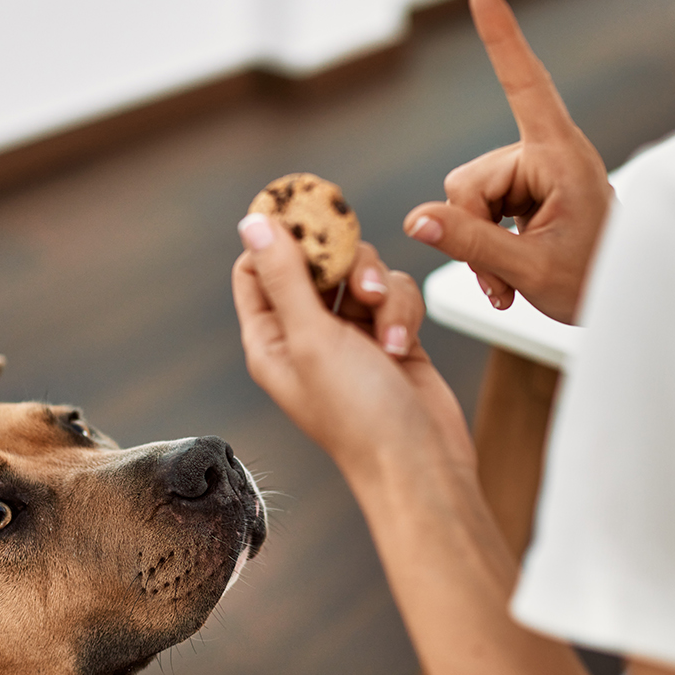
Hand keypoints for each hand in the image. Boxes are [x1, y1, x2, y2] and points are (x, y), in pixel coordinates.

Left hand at [233, 214, 474, 475]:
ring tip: (387, 329)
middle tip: (358, 279)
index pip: (256, 269)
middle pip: (315, 261)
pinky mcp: (392, 337)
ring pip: (362, 273)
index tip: (306, 211)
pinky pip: (395, 295)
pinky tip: (405, 345)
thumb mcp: (312, 338)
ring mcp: (351, 336)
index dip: (278, 237)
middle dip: (343, 263)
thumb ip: (285, 276)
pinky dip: (404, 311)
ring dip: (380, 290)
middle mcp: (306, 334)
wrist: (421, 463)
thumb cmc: (359, 416)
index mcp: (271, 338)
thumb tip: (253, 223)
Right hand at [404, 0, 612, 324]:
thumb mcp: (531, 268)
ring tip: (513, 277)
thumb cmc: (596, 281)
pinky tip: (509, 272)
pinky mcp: (521, 191)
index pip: (525, 86)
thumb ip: (471, 242)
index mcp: (562, 156)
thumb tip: (416, 220)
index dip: (502, 37)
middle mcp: (544, 154)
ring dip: (479, 244)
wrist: (623, 300)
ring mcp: (531, 172)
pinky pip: (474, 210)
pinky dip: (483, 246)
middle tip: (507, 276)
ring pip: (466, 198)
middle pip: (469, 181)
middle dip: (474, 231)